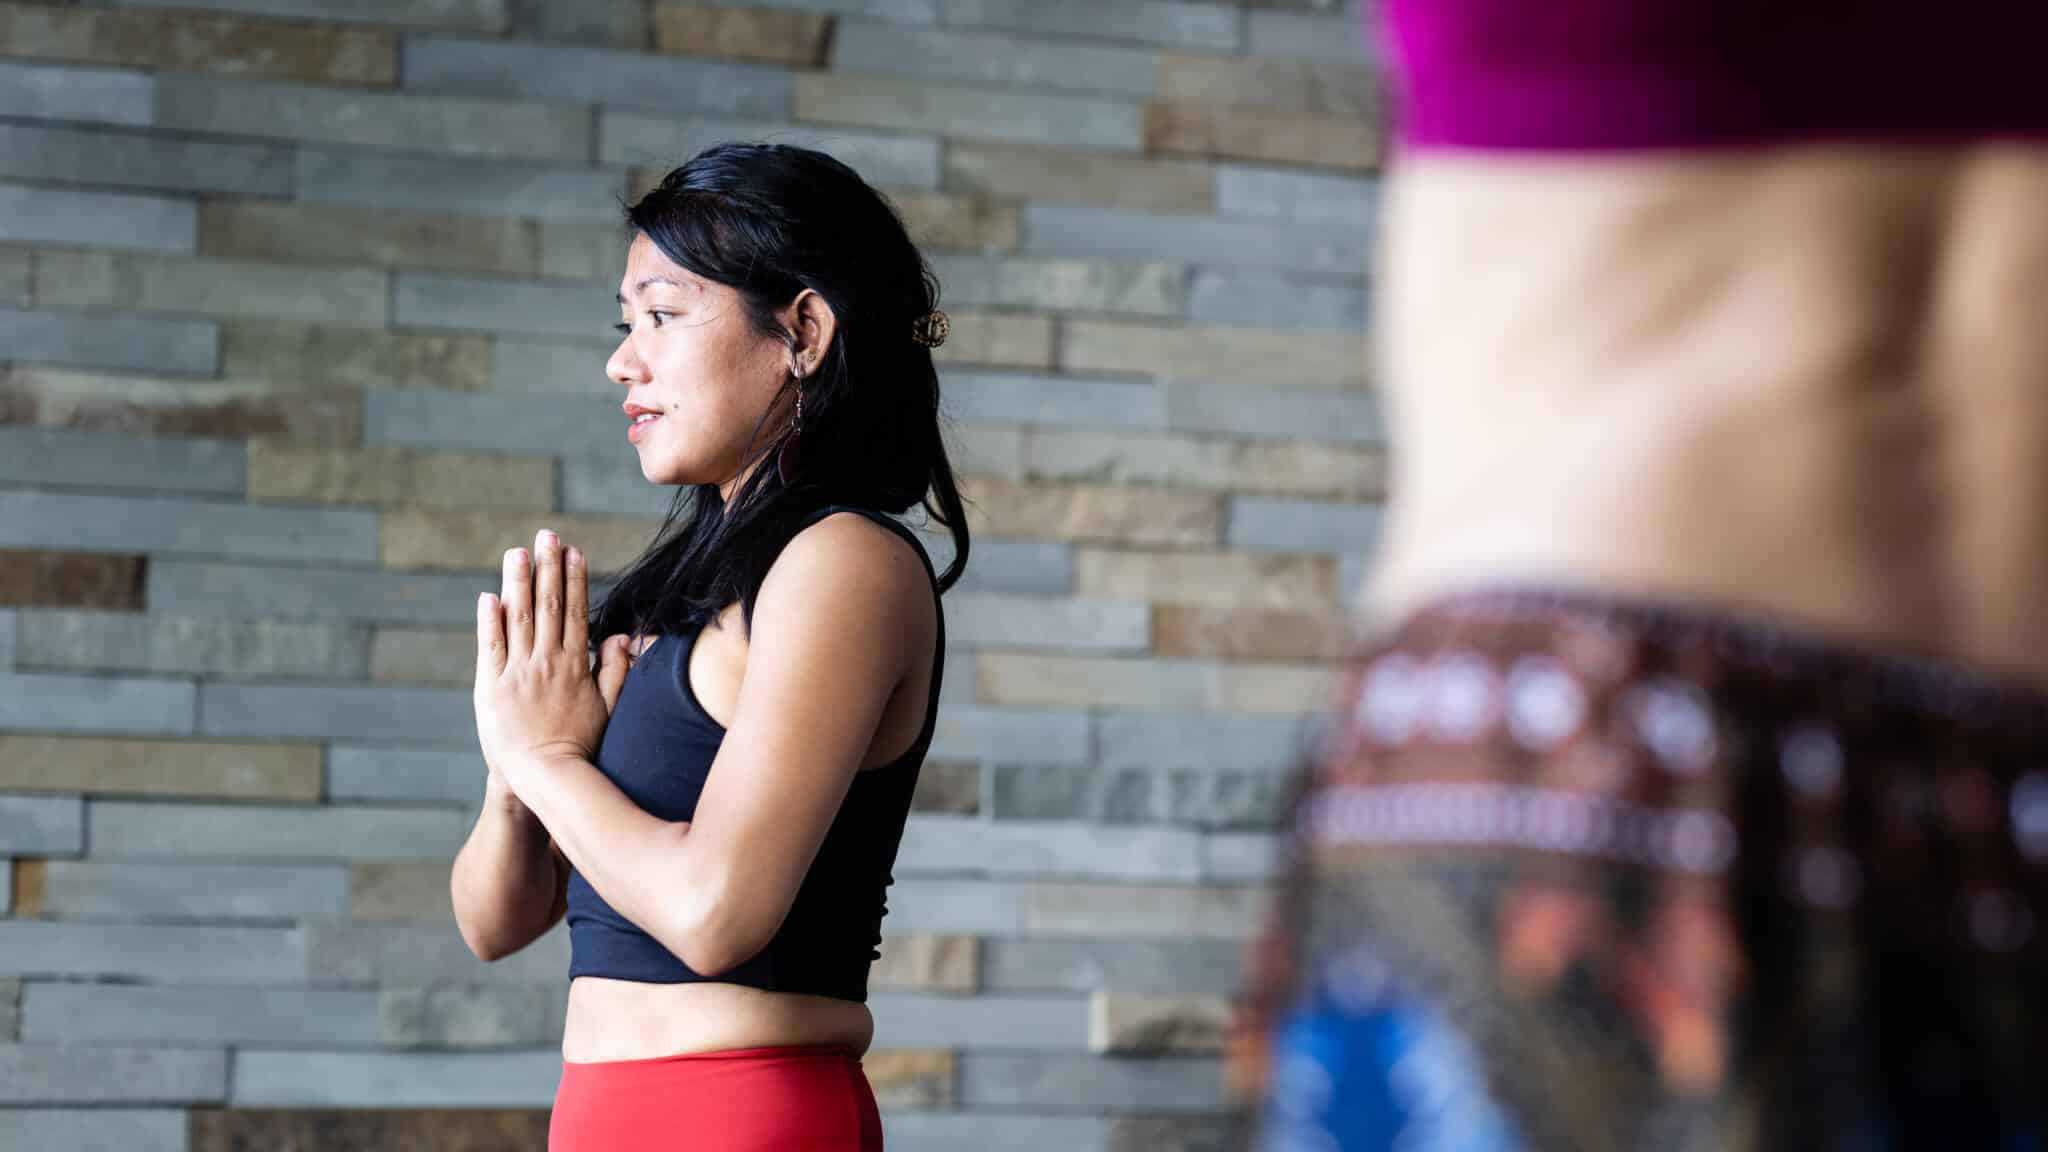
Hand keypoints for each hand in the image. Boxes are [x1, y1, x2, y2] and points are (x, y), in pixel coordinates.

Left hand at [474, 530, 633, 794]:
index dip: (573, 579)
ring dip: (517, 581)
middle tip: (546, 535)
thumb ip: (615, 671)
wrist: (542, 777)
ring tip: (517, 552)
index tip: (573, 552)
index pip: (575, 612)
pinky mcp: (490, 687)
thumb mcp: (608, 709)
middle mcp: (545, 663)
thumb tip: (622, 636)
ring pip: (517, 618)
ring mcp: (516, 673)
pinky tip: (489, 596)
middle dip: (547, 567)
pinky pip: (489, 647)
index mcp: (575, 666)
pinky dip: (489, 620)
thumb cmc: (580, 748)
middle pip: (546, 605)